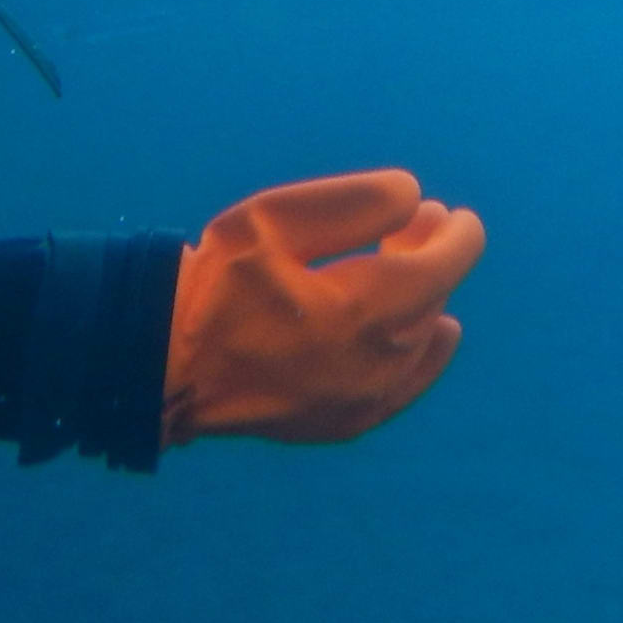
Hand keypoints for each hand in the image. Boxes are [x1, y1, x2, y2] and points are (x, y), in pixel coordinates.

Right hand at [161, 168, 484, 445]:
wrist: (167, 365)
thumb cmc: (216, 284)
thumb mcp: (274, 218)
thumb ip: (354, 203)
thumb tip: (416, 199)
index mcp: (366, 309)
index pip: (446, 264)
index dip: (454, 231)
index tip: (444, 212)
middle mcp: (379, 362)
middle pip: (433, 296)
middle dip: (428, 255)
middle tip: (408, 225)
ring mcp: (366, 401)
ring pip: (423, 339)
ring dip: (422, 298)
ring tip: (398, 266)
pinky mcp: (349, 423)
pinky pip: (409, 385)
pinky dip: (424, 353)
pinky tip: (430, 333)